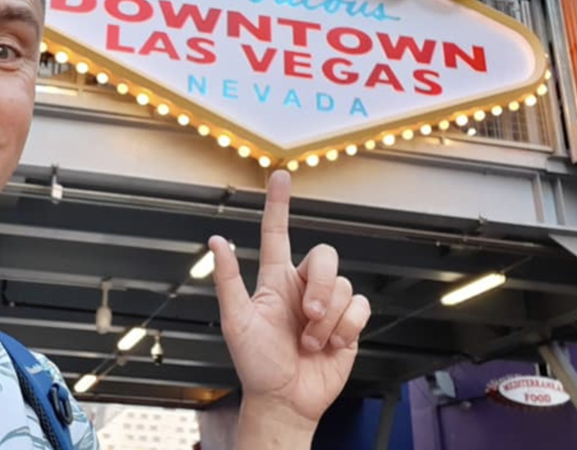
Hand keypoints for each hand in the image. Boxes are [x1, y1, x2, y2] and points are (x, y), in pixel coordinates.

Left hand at [211, 170, 370, 428]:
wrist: (286, 400)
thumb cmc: (256, 364)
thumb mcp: (236, 322)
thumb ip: (228, 280)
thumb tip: (216, 242)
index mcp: (274, 280)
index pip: (277, 233)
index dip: (279, 204)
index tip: (281, 175)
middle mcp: (302, 286)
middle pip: (324, 255)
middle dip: (319, 285)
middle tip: (307, 315)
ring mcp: (327, 303)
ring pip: (342, 284)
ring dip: (327, 319)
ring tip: (309, 342)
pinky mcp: (349, 322)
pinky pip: (360, 305)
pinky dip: (346, 326)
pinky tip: (331, 344)